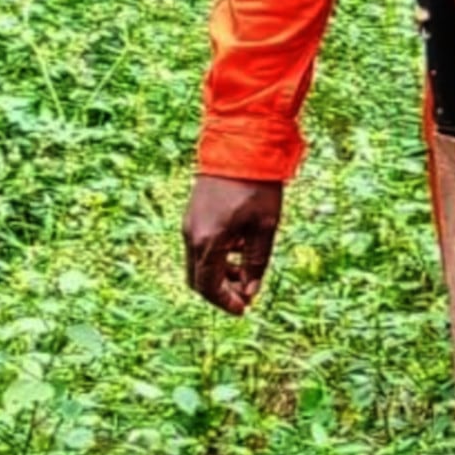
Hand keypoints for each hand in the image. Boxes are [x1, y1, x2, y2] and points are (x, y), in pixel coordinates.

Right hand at [183, 174, 283, 315]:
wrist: (239, 145)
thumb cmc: (256, 186)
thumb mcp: (265, 226)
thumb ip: (258, 262)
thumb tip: (252, 291)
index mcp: (208, 242)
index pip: (209, 287)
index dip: (226, 302)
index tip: (244, 309)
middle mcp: (192, 236)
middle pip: (198, 279)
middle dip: (221, 291)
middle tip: (245, 295)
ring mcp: (189, 224)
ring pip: (198, 263)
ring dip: (219, 274)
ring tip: (248, 272)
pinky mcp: (193, 214)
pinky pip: (200, 246)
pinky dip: (216, 257)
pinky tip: (239, 249)